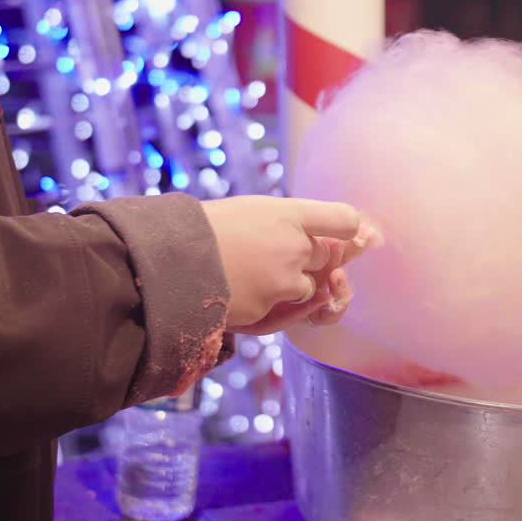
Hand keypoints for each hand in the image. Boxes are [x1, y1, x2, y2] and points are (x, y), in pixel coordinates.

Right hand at [201, 196, 379, 334]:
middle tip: (278, 253)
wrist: (167, 263)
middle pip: (329, 255)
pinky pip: (284, 309)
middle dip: (314, 259)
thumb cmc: (201, 231)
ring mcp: (285, 279)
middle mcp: (294, 244)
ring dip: (289, 285)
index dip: (351, 228)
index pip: (343, 217)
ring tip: (249, 271)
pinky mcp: (271, 307)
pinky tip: (238, 289)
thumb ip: (281, 222)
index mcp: (286, 213)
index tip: (354, 233)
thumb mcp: (246, 211)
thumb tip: (309, 234)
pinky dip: (268, 304)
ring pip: (308, 287)